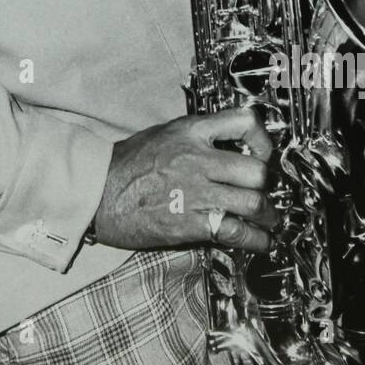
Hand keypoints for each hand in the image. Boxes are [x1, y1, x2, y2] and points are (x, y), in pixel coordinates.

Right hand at [92, 108, 276, 251]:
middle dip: (266, 186)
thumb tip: (225, 146)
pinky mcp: (191, 222)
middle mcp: (198, 158)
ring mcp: (196, 191)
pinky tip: (259, 242)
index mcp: (191, 131)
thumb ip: (195, 137)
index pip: (245, 122)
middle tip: (264, 194)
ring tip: (267, 220)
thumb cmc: (126, 164)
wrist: (97, 193)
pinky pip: (237, 232)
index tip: (262, 155)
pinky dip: (255, 240)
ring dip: (267, 215)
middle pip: (256, 171)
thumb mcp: (163, 134)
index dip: (262, 140)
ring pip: (254, 203)